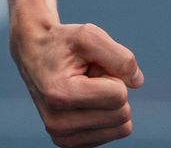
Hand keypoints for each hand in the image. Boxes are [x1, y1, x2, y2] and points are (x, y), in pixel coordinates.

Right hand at [11, 12, 143, 146]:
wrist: (34, 53)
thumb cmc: (63, 43)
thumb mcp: (90, 35)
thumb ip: (120, 57)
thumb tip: (137, 82)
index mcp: (61, 95)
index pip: (119, 95)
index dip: (113, 74)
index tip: (90, 66)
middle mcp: (58, 123)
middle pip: (122, 114)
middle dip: (112, 88)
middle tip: (88, 76)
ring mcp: (63, 138)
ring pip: (121, 127)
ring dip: (108, 102)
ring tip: (85, 87)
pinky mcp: (70, 144)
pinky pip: (113, 133)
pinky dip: (105, 114)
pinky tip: (84, 101)